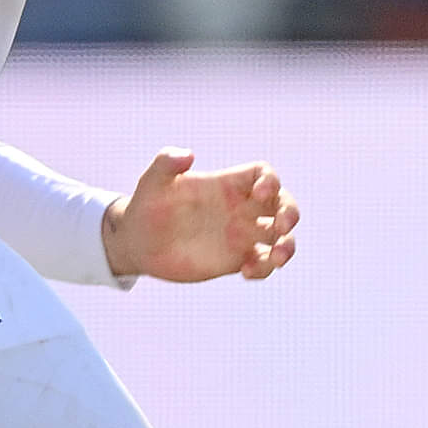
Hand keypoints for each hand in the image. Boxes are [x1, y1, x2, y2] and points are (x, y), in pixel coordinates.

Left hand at [102, 147, 298, 282]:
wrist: (138, 242)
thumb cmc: (146, 205)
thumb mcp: (151, 181)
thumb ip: (167, 163)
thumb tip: (189, 155)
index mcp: (227, 184)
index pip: (263, 175)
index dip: (270, 181)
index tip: (259, 194)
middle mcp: (241, 208)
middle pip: (282, 204)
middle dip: (290, 213)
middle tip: (281, 227)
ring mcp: (241, 235)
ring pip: (280, 237)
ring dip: (287, 246)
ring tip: (277, 258)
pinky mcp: (235, 260)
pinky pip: (262, 264)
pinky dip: (264, 269)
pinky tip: (246, 272)